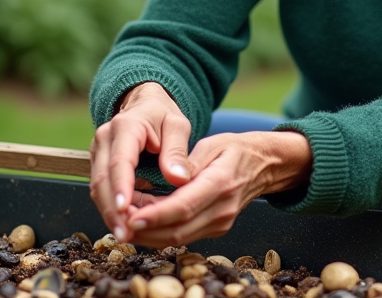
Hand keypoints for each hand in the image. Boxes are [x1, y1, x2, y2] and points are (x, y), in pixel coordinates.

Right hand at [89, 82, 192, 240]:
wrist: (144, 104)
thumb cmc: (163, 115)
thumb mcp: (177, 125)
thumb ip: (177, 150)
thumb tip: (179, 179)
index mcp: (125, 126)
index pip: (119, 161)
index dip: (121, 187)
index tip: (125, 210)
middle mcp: (104, 140)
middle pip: (102, 180)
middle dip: (112, 211)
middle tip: (126, 235)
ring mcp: (98, 153)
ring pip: (98, 189)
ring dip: (111, 214)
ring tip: (128, 236)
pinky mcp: (99, 165)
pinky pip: (104, 191)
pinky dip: (115, 209)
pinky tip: (128, 224)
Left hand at [120, 131, 311, 247]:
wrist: (264, 166)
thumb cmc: (235, 149)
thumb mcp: (213, 144)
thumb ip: (190, 162)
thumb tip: (170, 177)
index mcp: (221, 183)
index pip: (184, 206)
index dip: (155, 215)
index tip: (130, 217)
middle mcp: (222, 209)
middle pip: (178, 230)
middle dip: (145, 230)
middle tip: (118, 222)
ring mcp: (220, 222)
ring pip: (178, 238)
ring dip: (149, 235)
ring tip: (123, 223)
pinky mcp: (216, 228)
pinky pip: (184, 235)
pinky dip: (160, 232)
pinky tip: (142, 223)